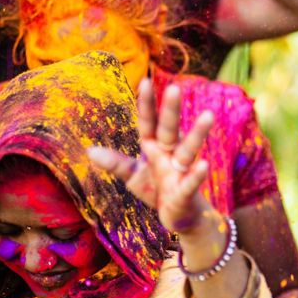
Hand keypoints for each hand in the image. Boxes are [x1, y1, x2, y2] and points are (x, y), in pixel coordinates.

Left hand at [89, 79, 216, 235]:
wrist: (180, 215)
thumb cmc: (157, 189)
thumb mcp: (133, 175)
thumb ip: (115, 162)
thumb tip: (89, 150)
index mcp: (155, 147)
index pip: (149, 123)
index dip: (147, 105)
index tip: (146, 81)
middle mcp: (170, 154)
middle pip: (170, 130)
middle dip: (171, 111)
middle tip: (174, 88)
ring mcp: (180, 171)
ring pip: (188, 150)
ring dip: (197, 134)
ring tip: (208, 116)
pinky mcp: (186, 191)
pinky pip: (191, 182)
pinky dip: (197, 174)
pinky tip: (204, 165)